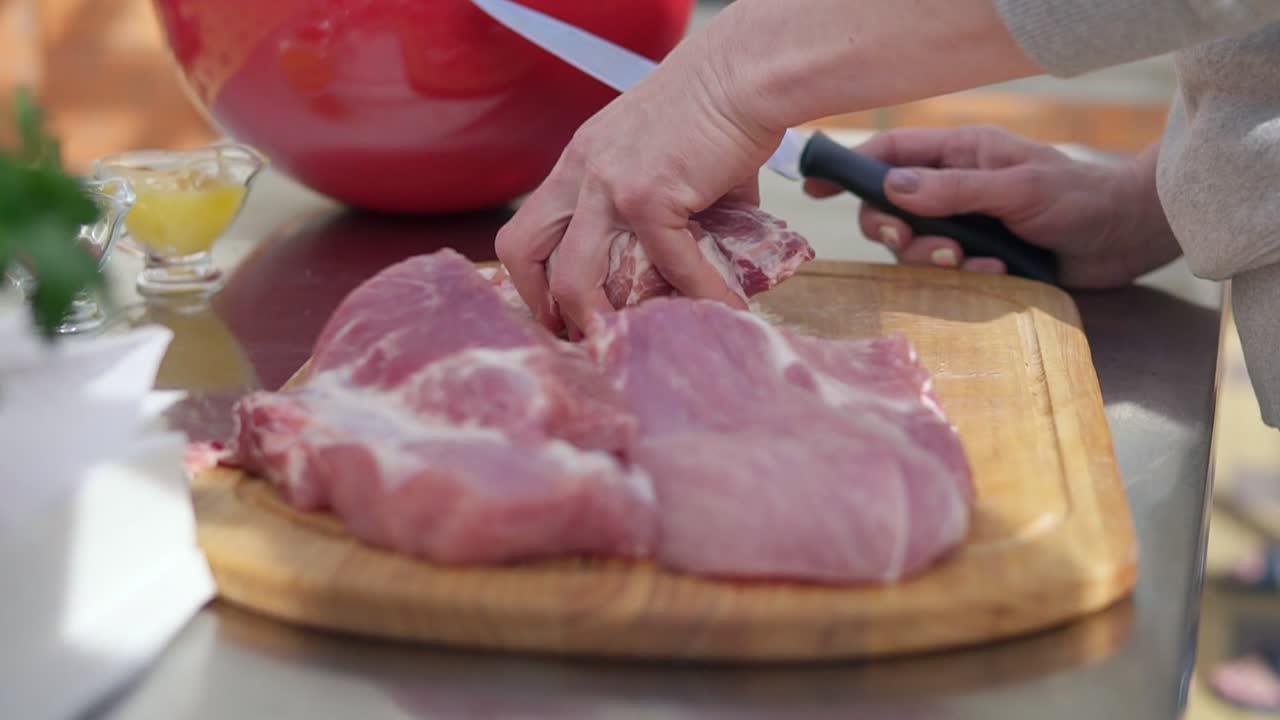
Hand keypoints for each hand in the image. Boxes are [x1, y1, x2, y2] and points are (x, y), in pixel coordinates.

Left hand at [493, 26, 777, 336]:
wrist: (745, 73)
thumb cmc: (718, 107)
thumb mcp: (671, 158)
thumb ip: (676, 210)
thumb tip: (708, 255)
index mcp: (580, 162)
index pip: (528, 228)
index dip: (533, 278)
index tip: (560, 310)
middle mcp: (581, 172)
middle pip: (521, 249)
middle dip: (542, 304)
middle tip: (578, 335)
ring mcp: (607, 185)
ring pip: (573, 275)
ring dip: (597, 319)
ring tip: (631, 342)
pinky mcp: (647, 195)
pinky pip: (670, 264)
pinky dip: (702, 294)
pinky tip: (726, 307)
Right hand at [805, 126, 1180, 288]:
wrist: (1124, 238)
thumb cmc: (1078, 199)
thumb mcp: (1017, 188)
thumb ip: (955, 189)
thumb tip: (892, 187)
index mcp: (959, 154)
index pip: (890, 154)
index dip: (849, 169)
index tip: (814, 186)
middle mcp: (953, 188)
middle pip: (889, 209)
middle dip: (894, 231)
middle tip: (911, 244)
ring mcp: (963, 224)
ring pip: (914, 247)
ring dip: (935, 259)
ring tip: (976, 261)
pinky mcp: (976, 258)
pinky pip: (945, 273)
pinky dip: (964, 276)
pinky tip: (997, 272)